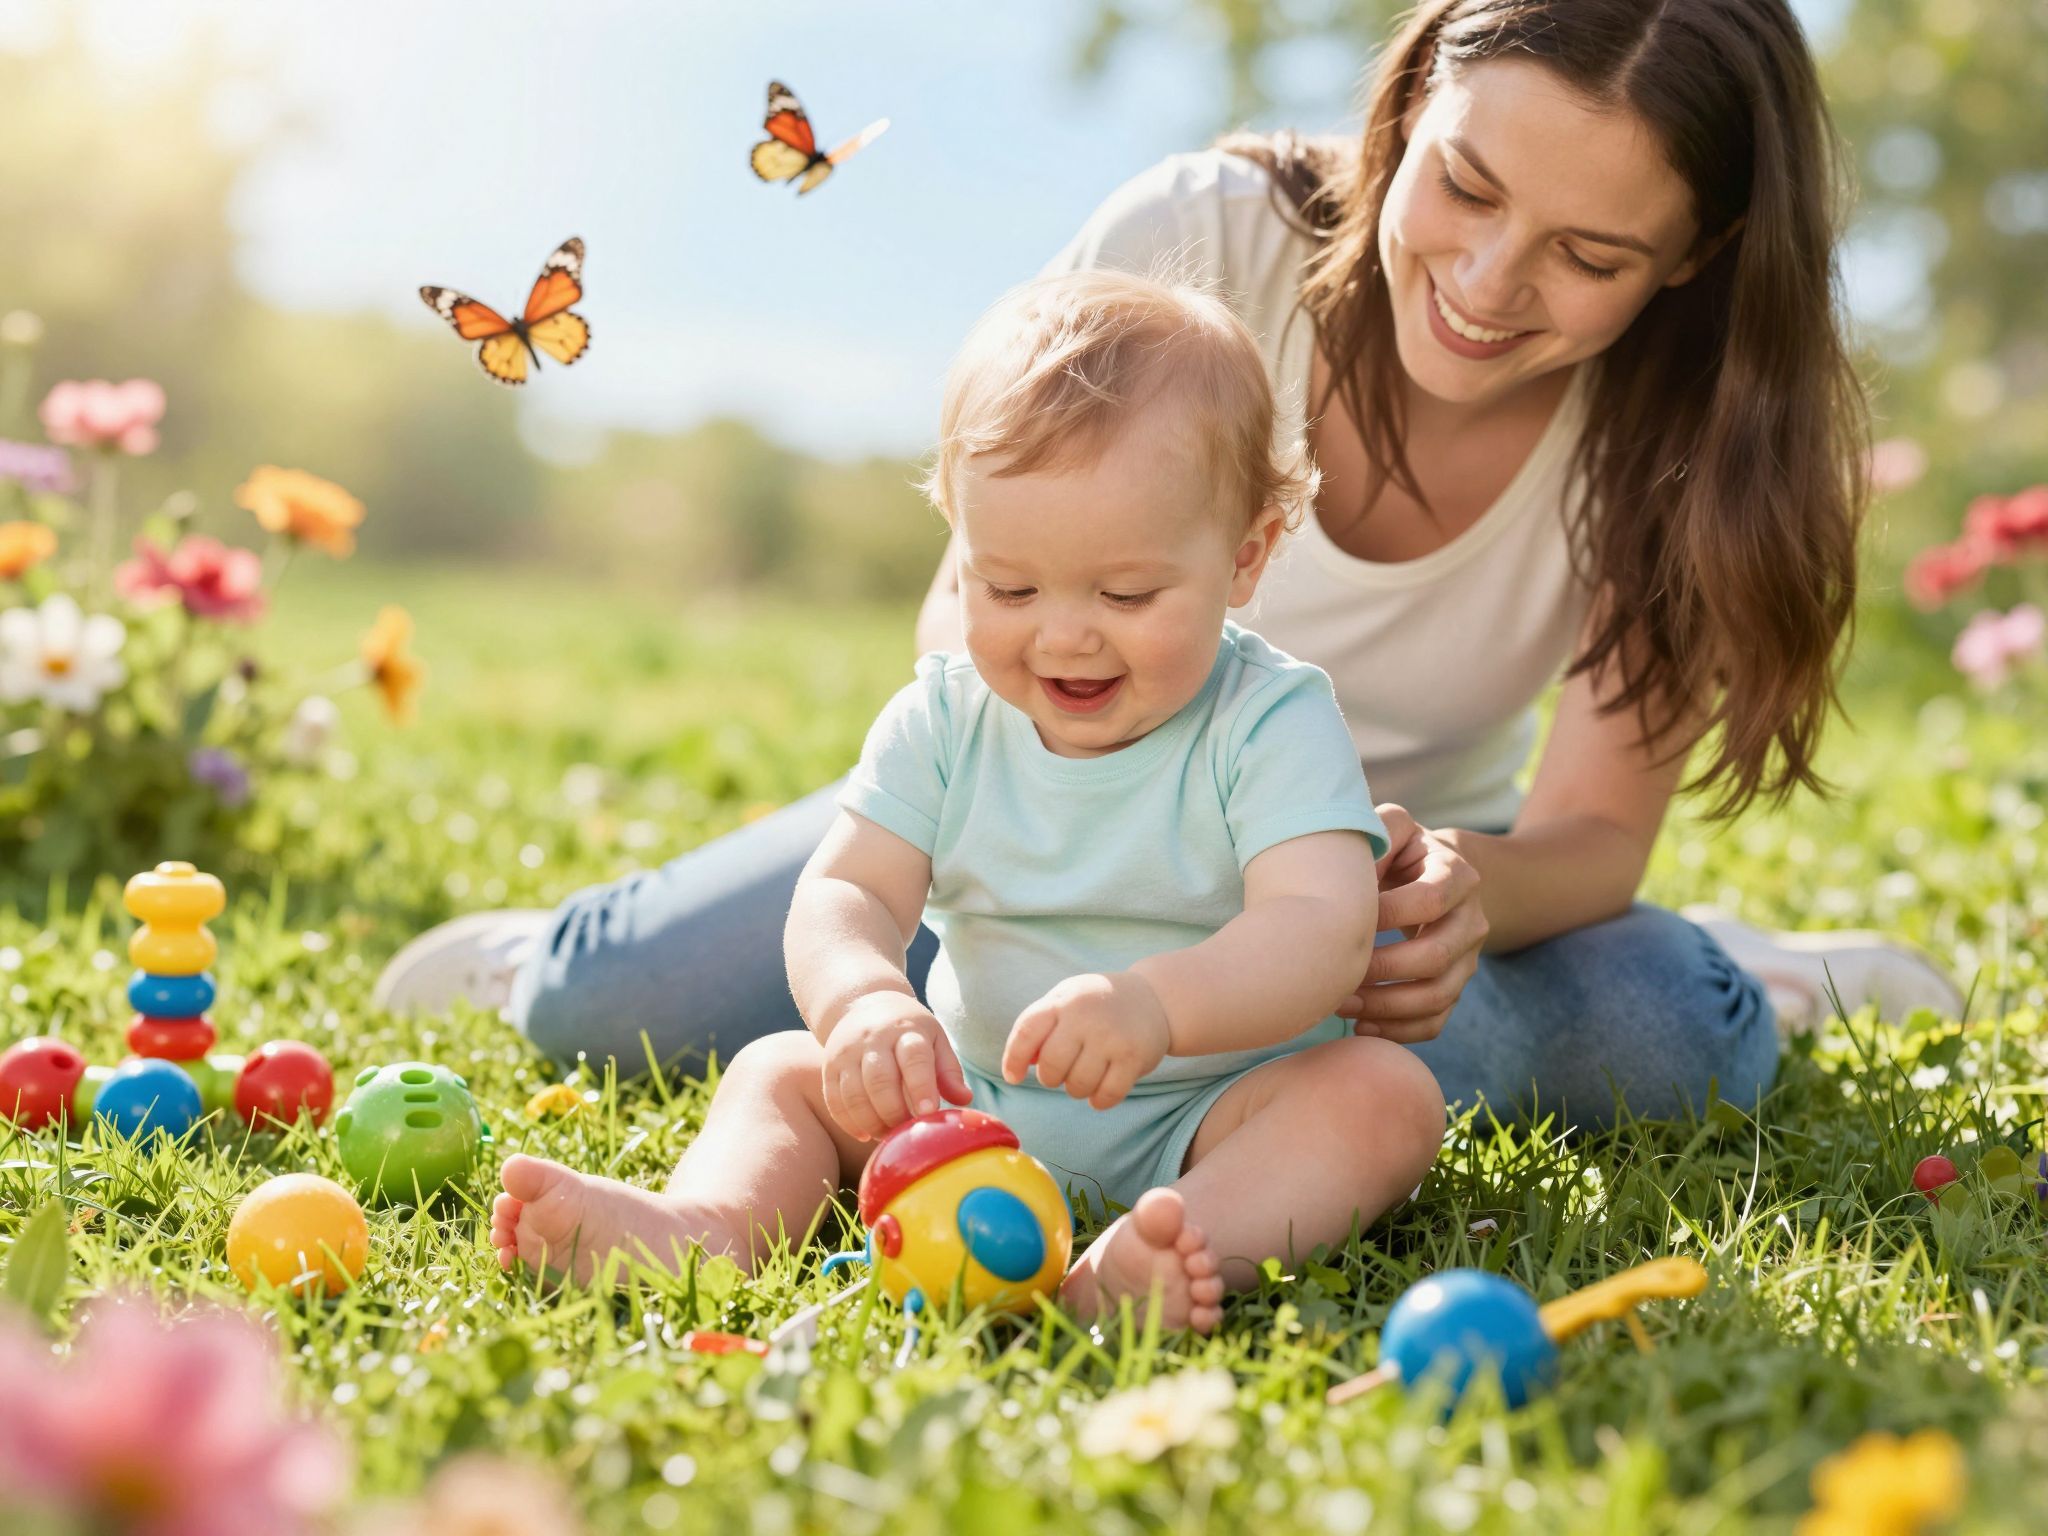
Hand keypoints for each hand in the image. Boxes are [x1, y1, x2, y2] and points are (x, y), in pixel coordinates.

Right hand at [821, 991, 971, 1141]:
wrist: (862, 1004)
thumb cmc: (907, 1030)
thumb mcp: (934, 1039)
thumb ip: (949, 1070)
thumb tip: (964, 1100)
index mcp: (906, 1030)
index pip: (914, 1058)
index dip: (921, 1087)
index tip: (928, 1113)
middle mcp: (873, 1038)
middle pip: (880, 1081)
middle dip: (895, 1113)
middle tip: (907, 1131)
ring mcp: (847, 1053)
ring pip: (854, 1094)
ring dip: (872, 1122)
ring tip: (888, 1136)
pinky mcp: (829, 1067)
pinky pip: (834, 1100)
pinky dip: (848, 1123)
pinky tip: (865, 1135)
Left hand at [1001, 971, 1170, 1109]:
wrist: (1153, 998)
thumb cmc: (1097, 1003)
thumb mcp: (1065, 1001)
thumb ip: (1039, 1028)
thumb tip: (1017, 1068)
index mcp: (1062, 1001)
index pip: (1025, 1033)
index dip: (1013, 1060)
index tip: (1013, 1078)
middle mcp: (1085, 1017)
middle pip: (1050, 1067)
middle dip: (1050, 1079)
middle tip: (1061, 1073)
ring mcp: (1111, 1037)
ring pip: (1077, 1086)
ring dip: (1076, 1089)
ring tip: (1086, 1075)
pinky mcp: (1133, 1057)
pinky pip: (1106, 1096)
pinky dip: (1099, 1101)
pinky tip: (1101, 1090)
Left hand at [1335, 804, 1486, 1043]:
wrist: (1426, 875)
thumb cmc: (1396, 851)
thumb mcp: (1393, 829)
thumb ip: (1380, 831)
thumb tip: (1356, 870)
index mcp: (1458, 876)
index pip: (1429, 900)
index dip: (1386, 913)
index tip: (1343, 917)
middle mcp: (1472, 921)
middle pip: (1437, 957)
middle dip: (1382, 968)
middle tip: (1336, 970)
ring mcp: (1468, 959)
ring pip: (1437, 996)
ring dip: (1385, 1007)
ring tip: (1340, 1002)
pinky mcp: (1454, 987)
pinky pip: (1435, 1022)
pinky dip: (1398, 1031)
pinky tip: (1360, 1027)